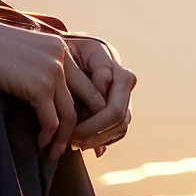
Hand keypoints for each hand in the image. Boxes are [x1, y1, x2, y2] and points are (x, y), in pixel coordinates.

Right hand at [0, 13, 105, 160]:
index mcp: (63, 49)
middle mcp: (64, 58)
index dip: (86, 107)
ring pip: (71, 115)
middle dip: (87, 125)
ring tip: (57, 150)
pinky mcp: (40, 87)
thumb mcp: (28, 50)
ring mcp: (54, 72)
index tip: (77, 124)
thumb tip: (47, 93)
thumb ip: (44, 64)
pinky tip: (41, 142)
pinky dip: (48, 136)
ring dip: (65, 137)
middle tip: (76, 142)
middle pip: (89, 99)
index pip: (87, 82)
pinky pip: (52, 121)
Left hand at [60, 34, 135, 156]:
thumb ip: (89, 70)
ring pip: (120, 129)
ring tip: (73, 142)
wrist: (73, 52)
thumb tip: (103, 88)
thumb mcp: (74, 54)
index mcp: (119, 74)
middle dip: (93, 133)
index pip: (113, 109)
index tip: (69, 128)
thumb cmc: (70, 52)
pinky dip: (100, 140)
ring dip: (96, 140)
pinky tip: (83, 143)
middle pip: (118, 121)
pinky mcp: (120, 108)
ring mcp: (125, 99)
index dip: (92, 122)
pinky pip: (117, 131)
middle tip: (70, 140)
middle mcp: (126, 87)